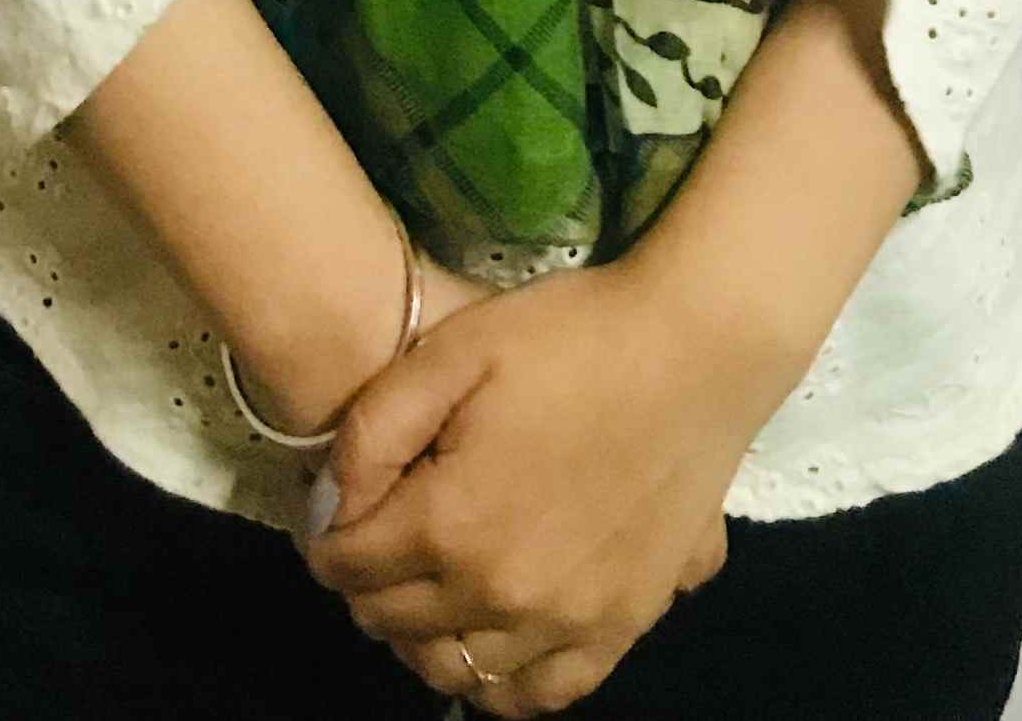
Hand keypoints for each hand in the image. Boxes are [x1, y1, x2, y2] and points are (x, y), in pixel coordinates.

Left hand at [299, 257, 760, 713]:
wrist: (695, 351)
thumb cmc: (570, 336)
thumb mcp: (452, 350)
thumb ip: (372, 434)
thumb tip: (325, 509)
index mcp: (452, 524)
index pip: (346, 566)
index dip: (328, 534)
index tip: (338, 507)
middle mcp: (502, 595)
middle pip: (392, 623)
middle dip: (368, 582)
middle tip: (379, 534)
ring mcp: (567, 622)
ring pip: (455, 671)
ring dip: (424, 634)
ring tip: (431, 580)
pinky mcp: (620, 626)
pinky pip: (539, 694)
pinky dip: (501, 679)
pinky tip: (495, 633)